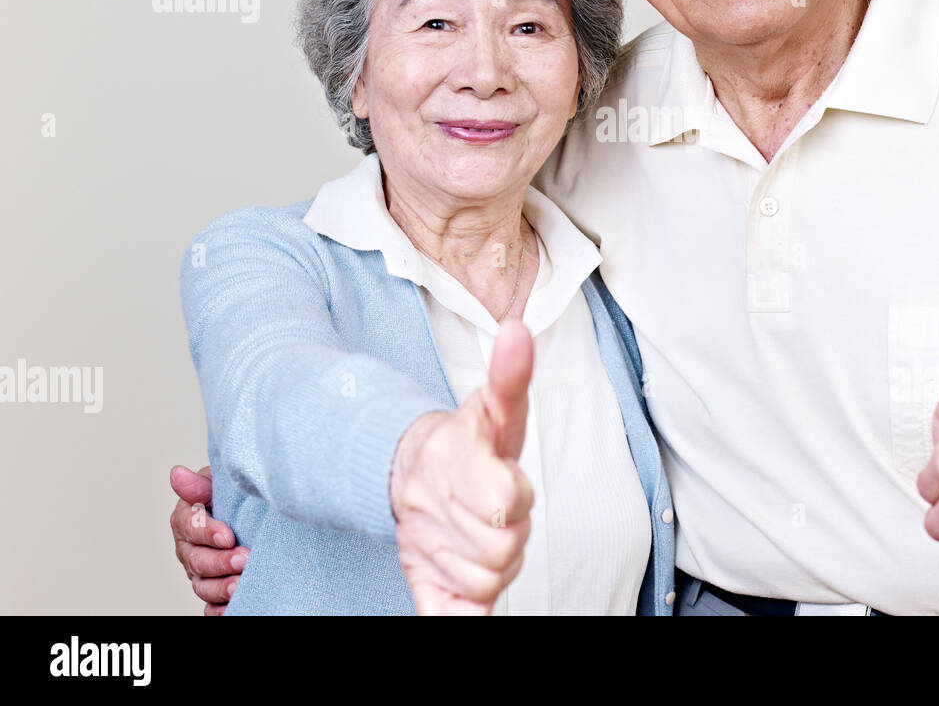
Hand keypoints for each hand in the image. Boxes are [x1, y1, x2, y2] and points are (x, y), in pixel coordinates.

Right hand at [169, 464, 247, 614]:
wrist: (248, 512)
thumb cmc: (231, 495)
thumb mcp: (217, 483)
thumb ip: (199, 483)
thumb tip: (177, 474)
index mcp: (186, 520)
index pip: (190, 527)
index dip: (208, 532)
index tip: (228, 535)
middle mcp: (189, 549)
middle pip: (196, 560)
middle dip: (220, 561)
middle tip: (243, 558)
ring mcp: (200, 572)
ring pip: (202, 585)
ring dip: (221, 587)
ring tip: (240, 584)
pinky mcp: (213, 588)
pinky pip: (210, 606)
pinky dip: (219, 610)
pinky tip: (233, 606)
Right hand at [391, 319, 535, 614]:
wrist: (408, 472)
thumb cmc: (469, 445)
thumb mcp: (494, 408)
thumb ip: (510, 376)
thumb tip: (517, 332)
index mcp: (452, 460)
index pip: (509, 499)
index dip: (516, 495)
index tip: (506, 483)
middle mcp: (434, 505)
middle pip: (504, 547)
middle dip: (512, 532)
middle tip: (498, 510)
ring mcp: (425, 546)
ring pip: (489, 580)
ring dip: (496, 562)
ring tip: (482, 531)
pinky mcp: (422, 583)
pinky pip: (447, 618)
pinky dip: (461, 618)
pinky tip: (467, 605)